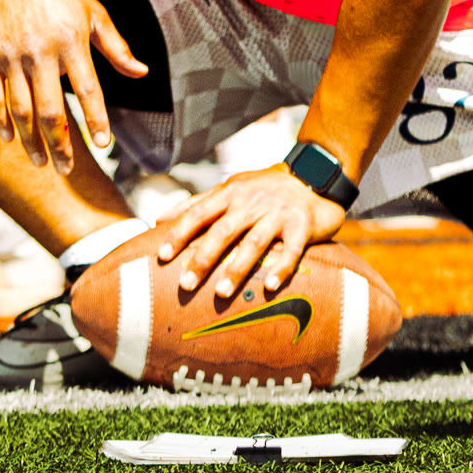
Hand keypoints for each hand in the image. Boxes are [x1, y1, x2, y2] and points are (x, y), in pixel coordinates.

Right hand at [0, 0, 145, 171]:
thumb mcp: (94, 12)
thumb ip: (116, 47)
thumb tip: (142, 72)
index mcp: (72, 40)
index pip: (89, 89)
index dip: (97, 119)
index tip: (104, 145)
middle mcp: (41, 51)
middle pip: (50, 110)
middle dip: (60, 145)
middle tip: (67, 170)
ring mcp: (10, 55)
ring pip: (19, 109)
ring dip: (31, 140)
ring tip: (42, 162)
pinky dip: (0, 121)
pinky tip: (9, 139)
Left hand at [156, 165, 346, 300]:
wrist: (312, 179)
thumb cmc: (264, 189)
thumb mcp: (231, 188)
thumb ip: (198, 203)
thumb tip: (160, 219)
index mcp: (231, 192)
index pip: (199, 212)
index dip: (180, 233)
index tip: (163, 256)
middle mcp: (252, 201)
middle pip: (223, 231)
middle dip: (203, 258)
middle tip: (185, 284)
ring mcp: (278, 213)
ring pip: (254, 242)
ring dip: (236, 268)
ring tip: (221, 293)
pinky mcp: (302, 226)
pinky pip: (292, 251)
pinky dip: (281, 269)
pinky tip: (270, 288)